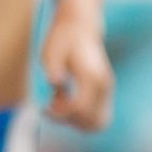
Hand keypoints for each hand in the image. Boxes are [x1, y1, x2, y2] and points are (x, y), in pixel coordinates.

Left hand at [39, 13, 114, 132]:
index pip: (79, 107)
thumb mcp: (51, 50)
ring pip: (98, 124)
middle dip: (68, 121)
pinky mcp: (104, 95)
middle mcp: (104, 86)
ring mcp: (107, 91)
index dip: (59, 113)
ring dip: (76, 122)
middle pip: (91, 121)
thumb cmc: (62, 39)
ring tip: (61, 105)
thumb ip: (53, 67)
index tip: (44, 106)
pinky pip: (98, 118)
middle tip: (52, 106)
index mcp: (91, 75)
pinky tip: (68, 104)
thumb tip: (56, 83)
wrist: (80, 27)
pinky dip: (82, 119)